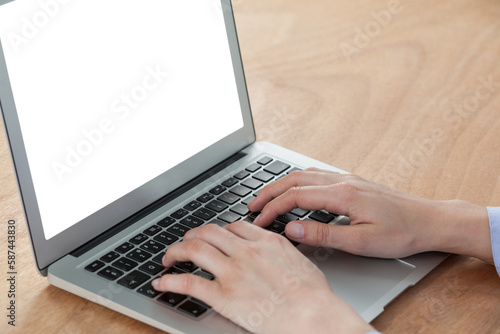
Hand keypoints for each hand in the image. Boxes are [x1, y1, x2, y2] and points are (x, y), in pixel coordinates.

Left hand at [152, 222, 372, 333]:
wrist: (314, 317)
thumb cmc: (314, 297)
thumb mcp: (300, 263)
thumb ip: (281, 254)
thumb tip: (277, 255)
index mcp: (266, 242)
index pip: (233, 227)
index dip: (218, 230)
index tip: (212, 236)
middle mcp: (245, 251)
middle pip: (208, 232)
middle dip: (191, 235)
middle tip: (185, 242)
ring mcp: (233, 272)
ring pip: (193, 249)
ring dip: (175, 251)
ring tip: (168, 258)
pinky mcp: (223, 296)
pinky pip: (189, 282)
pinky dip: (170, 280)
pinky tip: (162, 282)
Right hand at [248, 168, 492, 262]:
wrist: (430, 220)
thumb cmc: (401, 232)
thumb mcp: (361, 242)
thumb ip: (323, 235)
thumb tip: (291, 230)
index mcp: (342, 194)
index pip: (295, 197)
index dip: (272, 209)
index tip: (259, 222)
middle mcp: (342, 181)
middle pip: (294, 179)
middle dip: (269, 191)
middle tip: (251, 206)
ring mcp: (348, 179)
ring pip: (304, 175)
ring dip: (282, 185)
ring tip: (267, 197)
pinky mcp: (353, 182)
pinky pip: (317, 175)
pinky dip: (298, 181)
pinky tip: (296, 189)